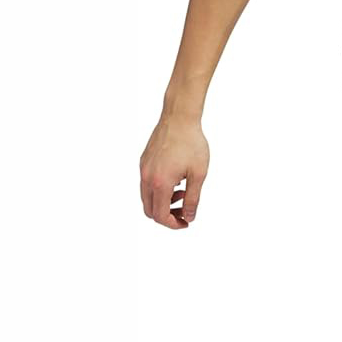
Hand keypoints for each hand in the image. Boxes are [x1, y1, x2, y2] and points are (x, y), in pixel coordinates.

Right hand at [140, 114, 209, 228]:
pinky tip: (175, 181)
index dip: (173, 224)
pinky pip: (146, 184)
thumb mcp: (198, 174)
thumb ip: (193, 199)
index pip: (160, 215)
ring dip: (163, 203)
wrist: (179, 117)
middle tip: (184, 211)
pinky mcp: (143, 162)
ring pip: (146, 198)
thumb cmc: (192, 143)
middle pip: (150, 210)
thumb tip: (189, 217)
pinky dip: (158, 190)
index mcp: (160, 183)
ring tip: (182, 193)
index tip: (186, 222)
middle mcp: (147, 178)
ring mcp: (143, 169)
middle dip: (167, 216)